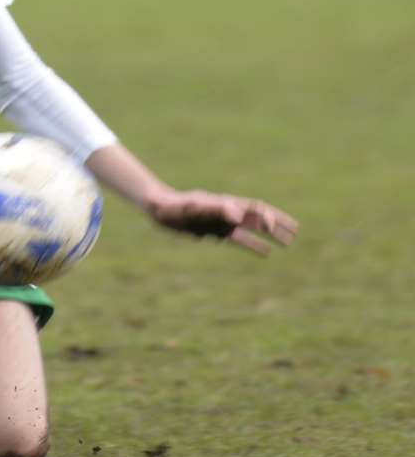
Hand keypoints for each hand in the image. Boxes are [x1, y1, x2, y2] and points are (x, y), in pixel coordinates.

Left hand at [147, 189, 297, 254]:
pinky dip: (254, 246)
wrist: (160, 209)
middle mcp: (229, 212)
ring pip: (253, 229)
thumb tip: (238, 216)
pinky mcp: (217, 232)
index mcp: (227, 204)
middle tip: (296, 231)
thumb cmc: (176, 206)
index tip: (274, 229)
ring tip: (288, 243)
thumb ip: (216, 209)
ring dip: (271, 235)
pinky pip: (240, 240)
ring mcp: (224, 223)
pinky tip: (267, 253)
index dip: (267, 216)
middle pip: (259, 216)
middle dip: (278, 223)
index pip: (254, 209)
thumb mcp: (194, 207)